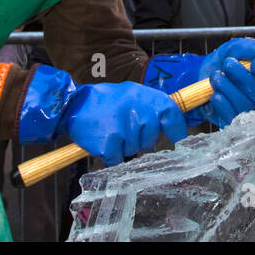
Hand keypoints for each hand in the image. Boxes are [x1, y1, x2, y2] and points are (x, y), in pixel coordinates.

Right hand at [58, 82, 188, 165]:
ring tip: (112, 130)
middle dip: (141, 139)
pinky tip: (104, 140)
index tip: (179, 140)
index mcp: (146, 97)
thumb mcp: (133, 94)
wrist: (75, 105)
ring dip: (125, 145)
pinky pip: (117, 159)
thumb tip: (171, 122)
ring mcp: (124, 129)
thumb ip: (152, 106)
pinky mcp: (109, 144)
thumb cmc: (107, 101)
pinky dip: (111, 154)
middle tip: (126, 129)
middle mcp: (138, 112)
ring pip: (134, 149)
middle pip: (151, 138)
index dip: (177, 129)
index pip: (171, 114)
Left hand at [195, 38, 254, 127]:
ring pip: (243, 102)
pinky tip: (215, 95)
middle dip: (241, 75)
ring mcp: (245, 108)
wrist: (198, 74)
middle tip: (227, 64)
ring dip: (227, 87)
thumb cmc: (221, 62)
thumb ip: (251, 48)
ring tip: (216, 77)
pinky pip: (231, 116)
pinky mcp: (231, 119)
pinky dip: (221, 104)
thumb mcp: (234, 48)